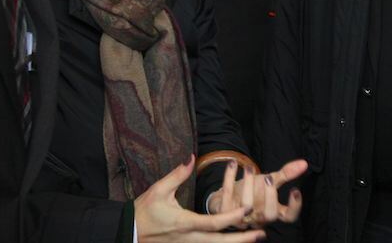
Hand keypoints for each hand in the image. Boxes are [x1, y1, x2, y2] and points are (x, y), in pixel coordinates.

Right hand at [135, 155, 265, 241]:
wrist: (129, 232)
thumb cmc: (144, 211)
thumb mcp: (159, 190)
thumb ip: (177, 174)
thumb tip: (191, 157)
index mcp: (184, 222)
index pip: (213, 222)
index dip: (231, 217)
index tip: (247, 209)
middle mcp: (189, 239)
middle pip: (219, 242)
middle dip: (241, 239)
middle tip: (262, 233)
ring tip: (255, 237)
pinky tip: (235, 241)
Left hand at [208, 158, 307, 227]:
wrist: (227, 197)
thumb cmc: (253, 191)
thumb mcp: (270, 181)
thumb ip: (286, 174)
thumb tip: (304, 163)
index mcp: (272, 212)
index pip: (288, 217)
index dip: (294, 207)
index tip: (295, 190)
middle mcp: (258, 217)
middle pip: (269, 215)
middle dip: (270, 196)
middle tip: (269, 178)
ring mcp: (241, 216)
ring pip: (247, 206)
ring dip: (248, 184)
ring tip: (249, 167)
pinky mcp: (225, 210)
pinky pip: (227, 194)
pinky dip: (229, 177)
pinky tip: (232, 163)